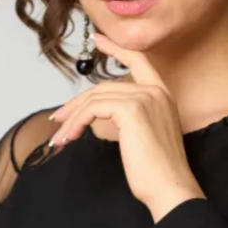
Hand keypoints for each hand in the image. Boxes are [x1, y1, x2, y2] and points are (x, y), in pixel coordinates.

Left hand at [49, 32, 205, 221]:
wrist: (169, 188)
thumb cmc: (157, 171)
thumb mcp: (144, 136)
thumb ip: (131, 118)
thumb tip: (100, 113)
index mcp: (163, 95)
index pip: (139, 61)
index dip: (117, 48)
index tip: (98, 38)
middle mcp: (156, 91)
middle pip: (105, 86)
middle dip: (77, 103)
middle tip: (58, 119)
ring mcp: (145, 98)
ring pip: (95, 98)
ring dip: (72, 119)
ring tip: (60, 137)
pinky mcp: (132, 110)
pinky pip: (93, 109)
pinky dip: (76, 122)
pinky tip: (70, 137)